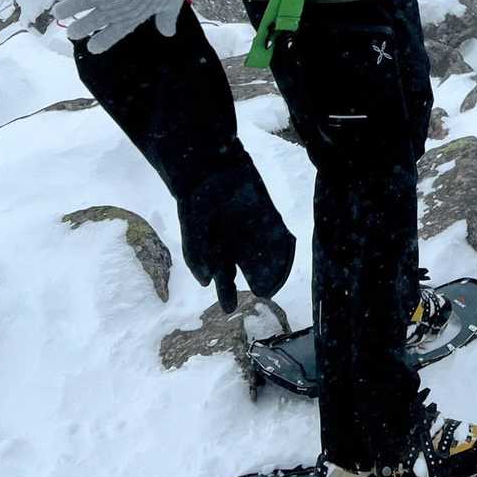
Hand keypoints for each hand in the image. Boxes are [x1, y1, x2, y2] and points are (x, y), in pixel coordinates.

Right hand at [55, 0, 197, 53]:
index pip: (113, 34)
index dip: (101, 42)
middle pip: (91, 22)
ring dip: (66, 9)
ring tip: (58, 13)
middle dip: (79, 29)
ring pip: (79, 4)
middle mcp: (114, 8)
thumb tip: (168, 33)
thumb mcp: (171, 2)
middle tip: (70, 33)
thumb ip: (166, 18)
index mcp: (132, 17)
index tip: (91, 48)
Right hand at [177, 169, 295, 312]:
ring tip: (274, 282)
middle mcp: (236, 243)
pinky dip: (283, 246)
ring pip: (265, 255)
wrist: (211, 168)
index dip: (227, 292)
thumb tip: (206, 282)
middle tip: (261, 295)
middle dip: (254, 282)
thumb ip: (196, 255)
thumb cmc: (197, 199)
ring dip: (272, 268)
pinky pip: (278, 235)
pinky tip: (285, 256)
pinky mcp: (267, 216)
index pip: (223, 277)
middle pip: (248, 269)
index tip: (230, 308)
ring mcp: (252, 230)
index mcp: (216, 250)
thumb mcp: (191, 228)